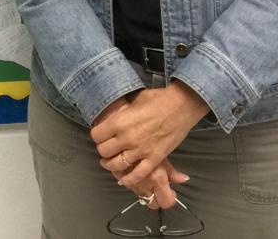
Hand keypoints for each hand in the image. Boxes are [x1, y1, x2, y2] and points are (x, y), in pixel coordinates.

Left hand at [90, 83, 208, 203]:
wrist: (182, 106)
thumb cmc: (157, 99)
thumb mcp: (133, 101)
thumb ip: (121, 113)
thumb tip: (113, 117)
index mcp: (119, 122)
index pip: (96, 135)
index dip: (97, 135)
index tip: (100, 135)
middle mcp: (127, 138)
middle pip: (104, 151)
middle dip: (103, 150)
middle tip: (107, 148)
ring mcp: (141, 150)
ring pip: (117, 165)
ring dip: (111, 165)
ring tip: (110, 162)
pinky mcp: (155, 159)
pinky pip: (138, 174)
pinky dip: (129, 179)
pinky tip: (124, 179)